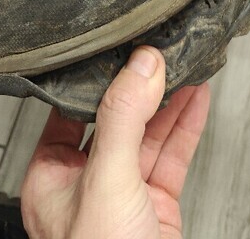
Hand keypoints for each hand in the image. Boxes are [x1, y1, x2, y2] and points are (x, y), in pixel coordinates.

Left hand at [21, 46, 209, 238]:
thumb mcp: (106, 182)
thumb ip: (123, 119)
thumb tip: (142, 65)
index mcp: (52, 176)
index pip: (71, 111)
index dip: (97, 77)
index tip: (120, 45)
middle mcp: (87, 181)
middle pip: (117, 117)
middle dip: (143, 83)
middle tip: (163, 49)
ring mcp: (125, 192)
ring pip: (150, 133)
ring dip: (171, 99)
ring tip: (188, 63)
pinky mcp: (156, 204)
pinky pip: (173, 155)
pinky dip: (187, 125)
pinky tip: (197, 99)